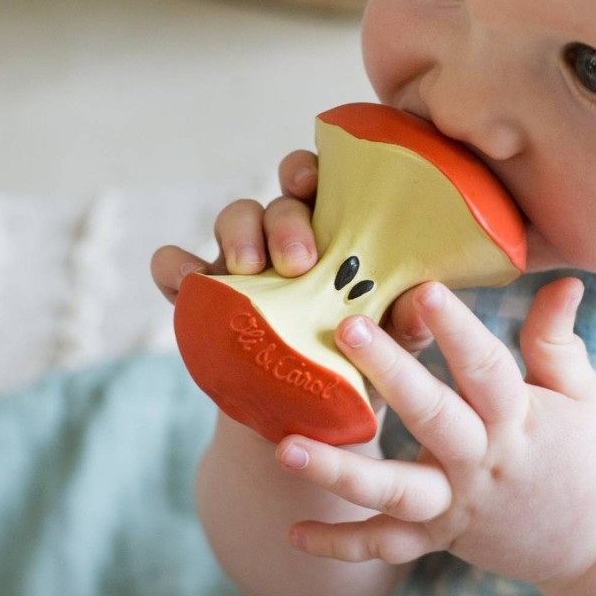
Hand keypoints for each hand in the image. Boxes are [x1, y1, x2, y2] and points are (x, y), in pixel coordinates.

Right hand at [151, 149, 434, 358]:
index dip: (311, 171)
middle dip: (285, 221)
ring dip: (239, 235)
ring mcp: (242, 267)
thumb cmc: (357, 370)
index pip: (323, 185)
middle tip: (298, 262)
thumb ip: (406, 324)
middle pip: (279, 202)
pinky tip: (189, 281)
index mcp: (336, 238)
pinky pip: (175, 267)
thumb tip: (419, 299)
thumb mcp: (389, 350)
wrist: (306, 424)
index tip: (312, 184)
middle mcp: (286, 241)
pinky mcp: (204, 298)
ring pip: (232, 219)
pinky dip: (175, 266)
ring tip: (248, 270)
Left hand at [278, 277, 595, 588]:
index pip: (487, 369)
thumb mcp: (583, 393)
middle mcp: (483, 464)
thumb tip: (564, 278)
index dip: (457, 330)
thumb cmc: (593, 455)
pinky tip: (293, 534)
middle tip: (346, 329)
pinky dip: (340, 544)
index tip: (425, 290)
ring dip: (339, 472)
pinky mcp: (440, 539)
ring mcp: (457, 507)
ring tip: (285, 449)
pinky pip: (386, 547)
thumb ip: (558, 339)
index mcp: (520, 421)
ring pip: (395, 493)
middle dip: (391, 374)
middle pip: (432, 418)